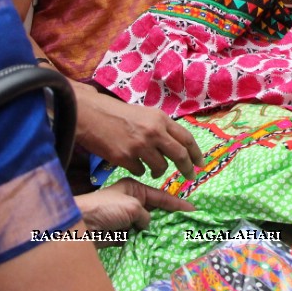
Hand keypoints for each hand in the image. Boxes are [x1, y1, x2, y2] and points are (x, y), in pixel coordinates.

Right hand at [73, 82, 202, 179]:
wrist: (91, 115)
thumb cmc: (117, 114)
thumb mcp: (145, 114)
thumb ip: (161, 127)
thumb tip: (176, 144)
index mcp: (160, 119)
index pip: (186, 138)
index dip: (196, 153)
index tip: (200, 163)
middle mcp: (154, 132)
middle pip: (179, 155)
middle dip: (187, 168)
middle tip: (190, 176)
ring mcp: (140, 146)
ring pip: (160, 167)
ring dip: (158, 171)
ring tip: (153, 170)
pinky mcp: (125, 158)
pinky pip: (140, 171)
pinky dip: (140, 170)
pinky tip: (133, 164)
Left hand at [74, 178, 194, 231]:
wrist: (81, 225)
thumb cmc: (105, 209)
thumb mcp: (131, 206)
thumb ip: (146, 215)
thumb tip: (147, 226)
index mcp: (134, 188)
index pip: (161, 196)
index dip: (177, 203)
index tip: (193, 210)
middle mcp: (132, 202)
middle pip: (156, 211)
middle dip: (170, 218)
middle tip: (188, 225)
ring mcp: (127, 219)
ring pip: (149, 225)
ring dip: (159, 231)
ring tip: (178, 236)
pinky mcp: (121, 234)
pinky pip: (140, 237)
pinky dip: (148, 241)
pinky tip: (160, 245)